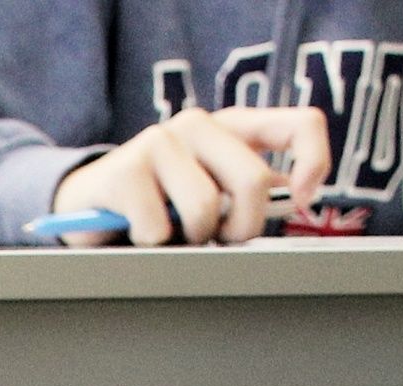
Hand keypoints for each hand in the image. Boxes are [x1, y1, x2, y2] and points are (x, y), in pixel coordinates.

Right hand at [51, 106, 329, 248]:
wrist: (88, 206)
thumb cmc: (160, 206)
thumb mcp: (214, 195)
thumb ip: (251, 193)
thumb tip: (291, 204)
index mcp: (232, 128)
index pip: (301, 125)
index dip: (313, 163)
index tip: (300, 202)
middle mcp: (199, 124)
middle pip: (253, 182)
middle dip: (241, 229)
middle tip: (217, 240)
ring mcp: (160, 140)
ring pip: (205, 210)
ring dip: (189, 239)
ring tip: (171, 233)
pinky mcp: (126, 169)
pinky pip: (158, 228)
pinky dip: (151, 245)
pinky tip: (136, 231)